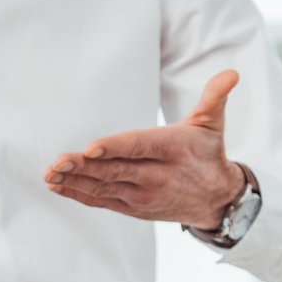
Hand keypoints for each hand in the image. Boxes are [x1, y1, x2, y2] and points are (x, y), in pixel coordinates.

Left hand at [44, 70, 245, 229]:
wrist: (216, 200)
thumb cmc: (208, 153)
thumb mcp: (213, 124)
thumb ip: (215, 97)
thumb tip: (231, 73)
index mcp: (172, 150)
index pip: (139, 147)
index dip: (115, 148)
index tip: (91, 147)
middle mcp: (156, 176)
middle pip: (115, 171)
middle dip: (83, 167)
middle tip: (57, 161)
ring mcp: (142, 195)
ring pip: (104, 188)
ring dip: (74, 182)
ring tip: (49, 174)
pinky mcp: (132, 207)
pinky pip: (101, 201)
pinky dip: (79, 194)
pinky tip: (57, 186)